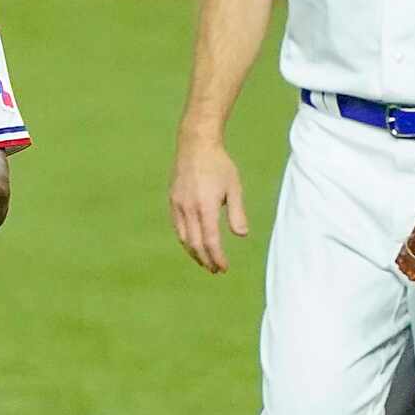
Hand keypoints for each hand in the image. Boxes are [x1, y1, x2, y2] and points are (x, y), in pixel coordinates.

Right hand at [170, 134, 248, 273]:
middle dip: (206, 260)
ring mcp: (178, 205)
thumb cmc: (219, 165)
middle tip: (215, 270)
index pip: (211, 241)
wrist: (196, 144)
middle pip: (195, 244)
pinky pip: (177, 227)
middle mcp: (189, 208)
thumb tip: (241, 235)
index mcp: (206, 206)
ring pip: (183, 238)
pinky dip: (185, 240)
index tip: (223, 268)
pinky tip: (194, 243)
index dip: (217, 258)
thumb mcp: (234, 187)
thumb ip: (237, 213)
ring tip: (205, 261)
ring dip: (194, 253)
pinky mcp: (173, 201)